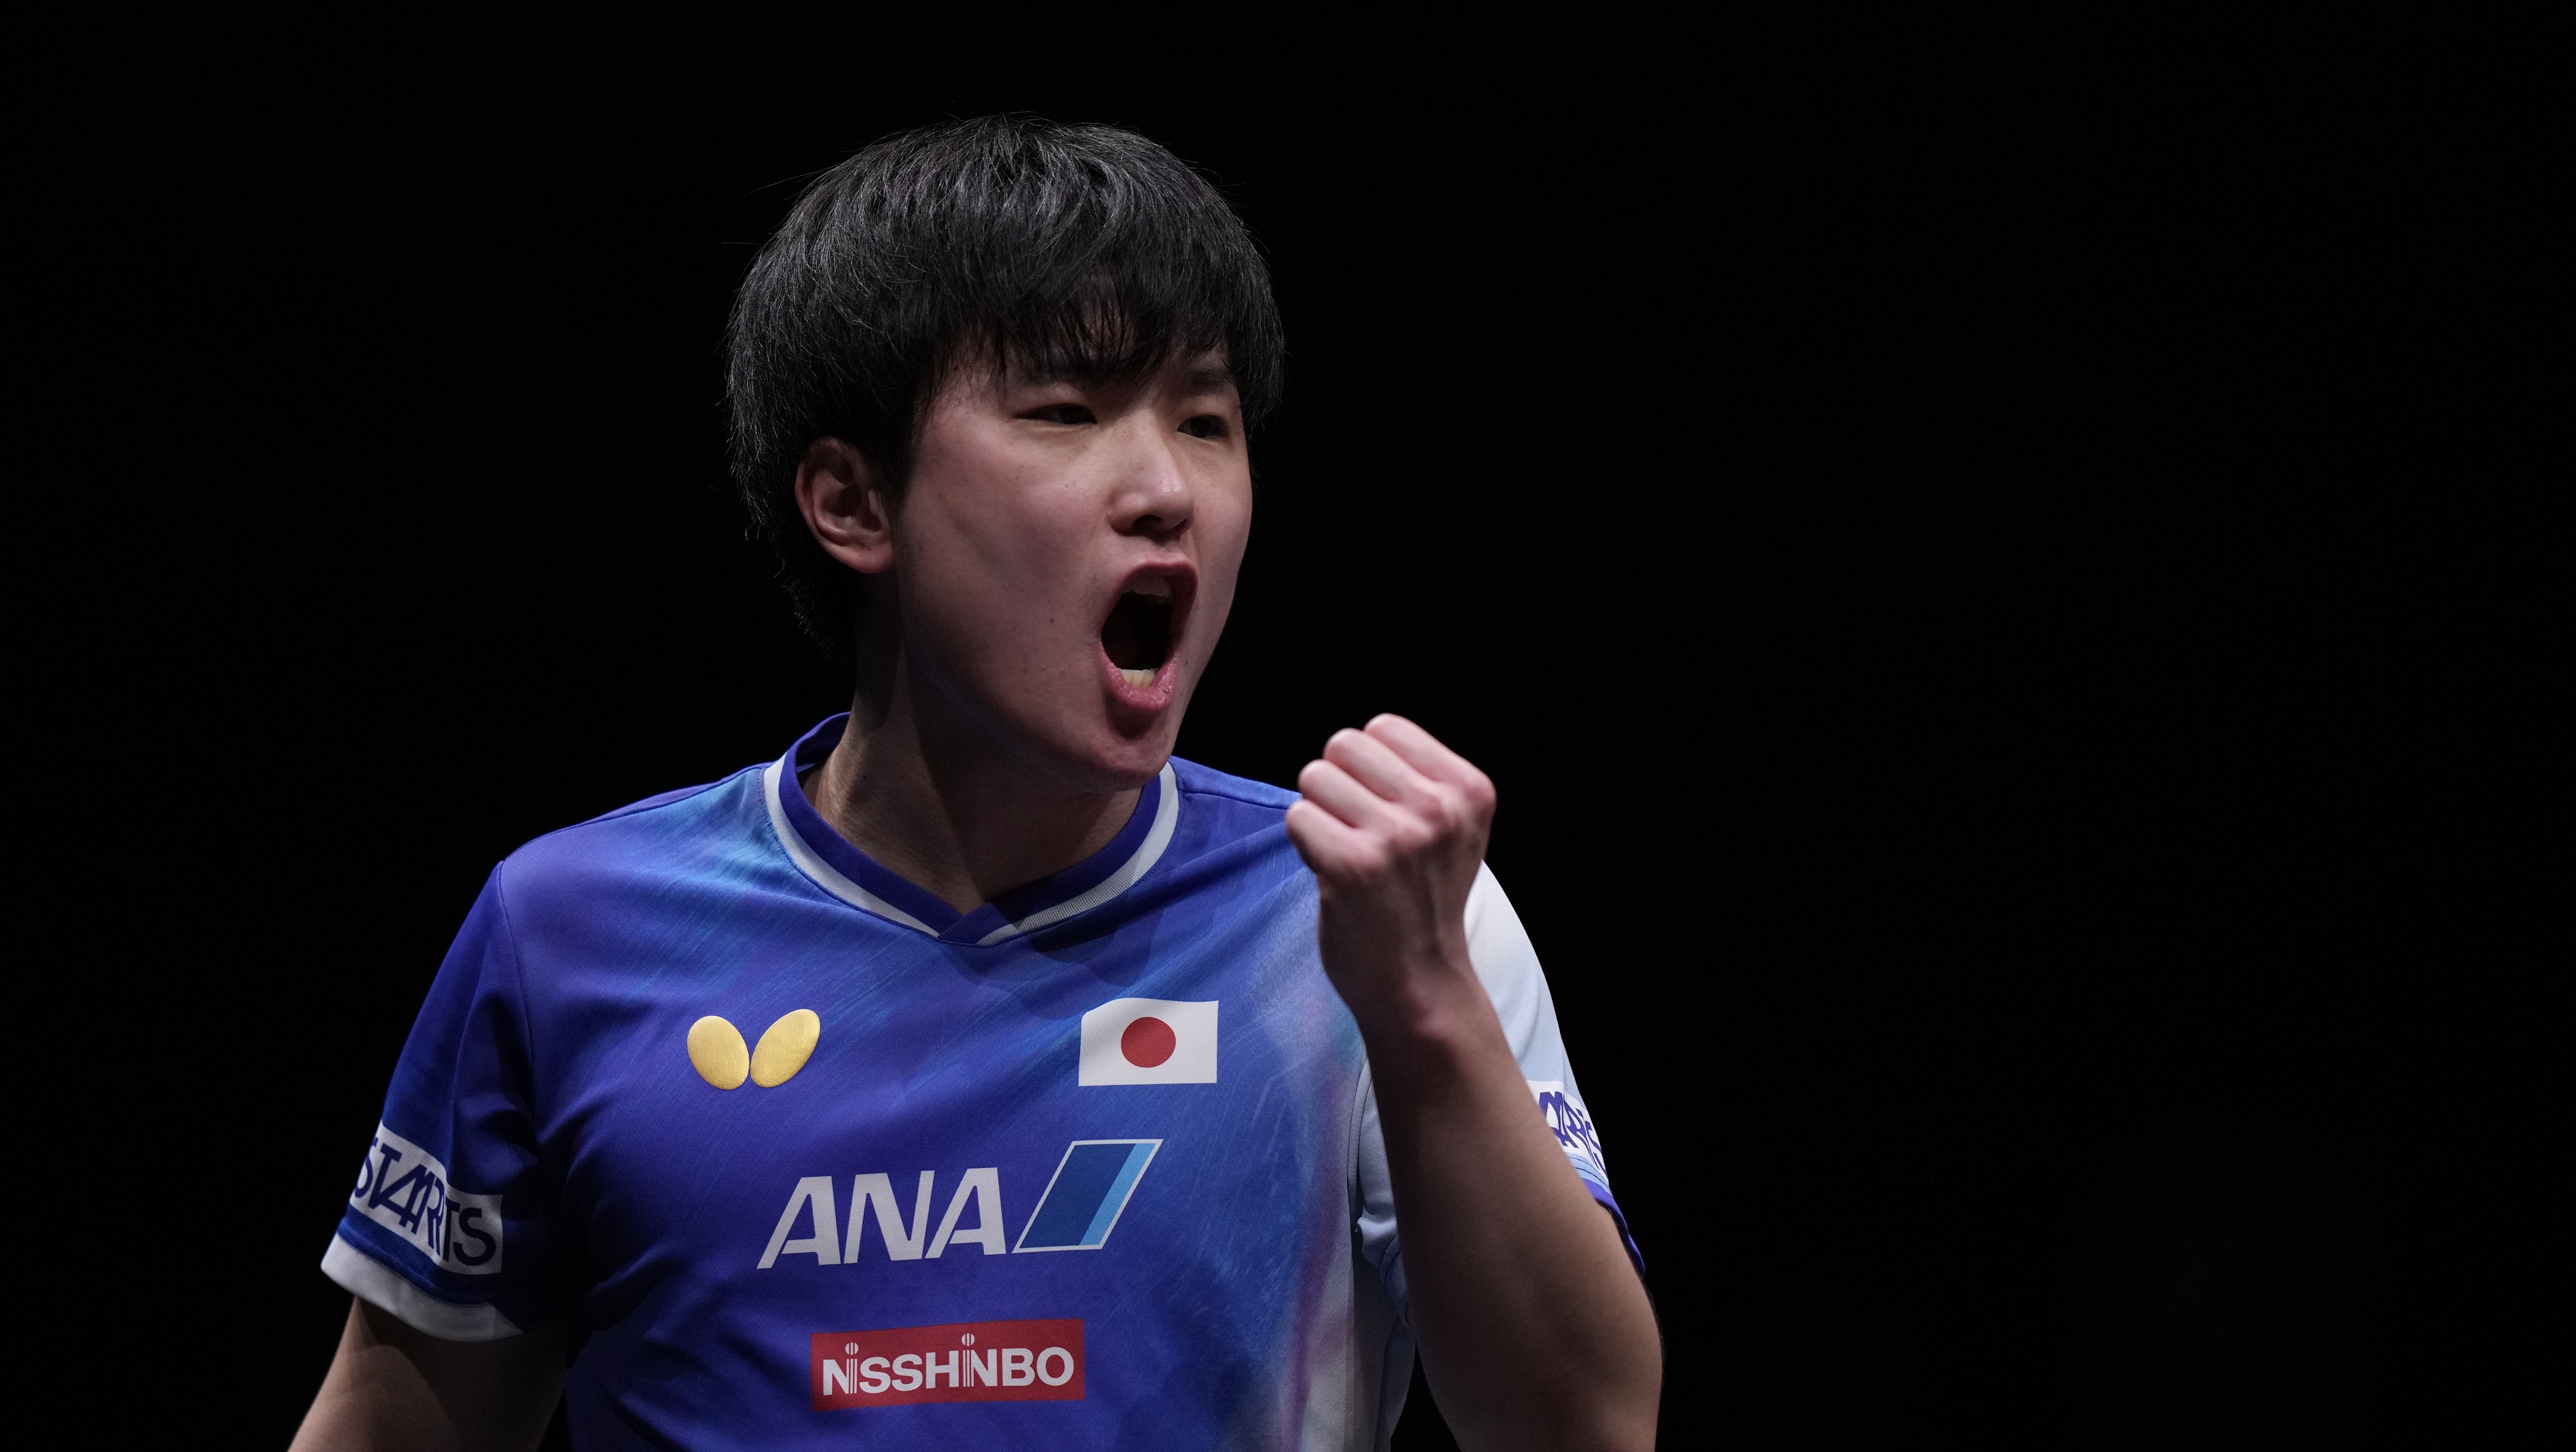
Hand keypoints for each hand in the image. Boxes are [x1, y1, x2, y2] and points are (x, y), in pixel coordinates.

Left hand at [1284, 714, 1497, 1037]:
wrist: (1420, 982)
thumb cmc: (1425, 899)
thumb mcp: (1453, 829)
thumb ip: (1420, 778)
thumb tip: (1358, 738)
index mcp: (1469, 790)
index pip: (1384, 726)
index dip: (1368, 766)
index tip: (1384, 809)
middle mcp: (1439, 809)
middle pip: (1344, 744)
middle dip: (1338, 782)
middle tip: (1356, 829)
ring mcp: (1396, 838)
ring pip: (1315, 776)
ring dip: (1319, 813)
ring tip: (1347, 851)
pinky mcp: (1352, 866)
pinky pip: (1298, 816)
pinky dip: (1304, 842)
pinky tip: (1332, 873)